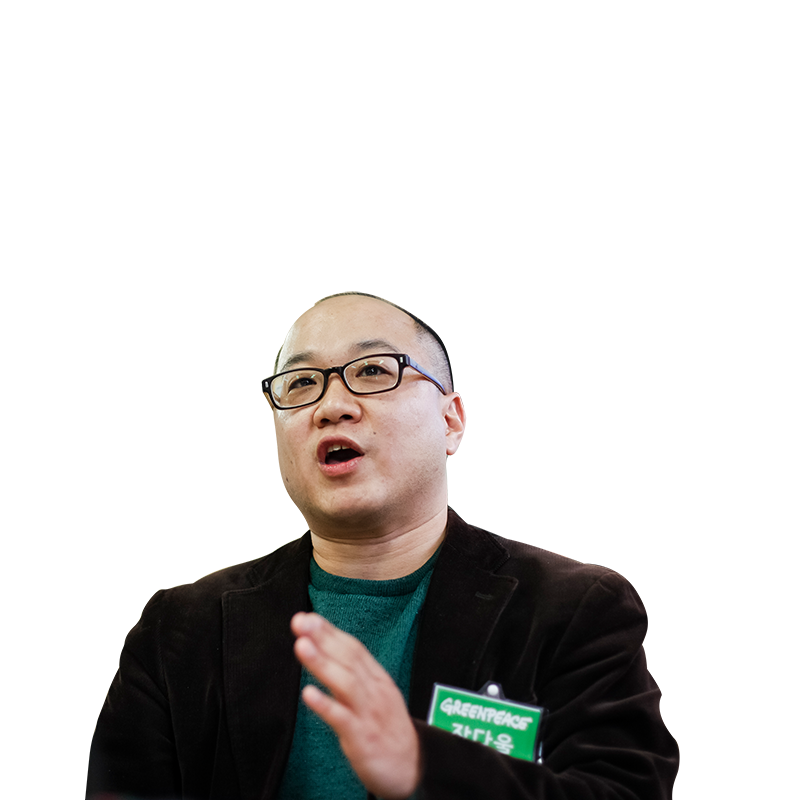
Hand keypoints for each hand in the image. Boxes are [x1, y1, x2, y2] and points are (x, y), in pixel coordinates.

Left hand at [291, 612, 420, 799]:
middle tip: (301, 622)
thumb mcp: (375, 695)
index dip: (330, 631)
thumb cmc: (387, 728)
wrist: (413, 767)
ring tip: (301, 646)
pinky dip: (325, 705)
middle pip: (348, 658)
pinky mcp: (363, 738)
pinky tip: (308, 694)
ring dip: (322, 663)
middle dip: (323, 638)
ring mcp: (369, 712)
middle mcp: (374, 690)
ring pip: (345, 682)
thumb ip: (352, 674)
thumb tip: (325, 652)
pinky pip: (343, 719)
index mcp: (376, 678)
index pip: (352, 648)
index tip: (307, 618)